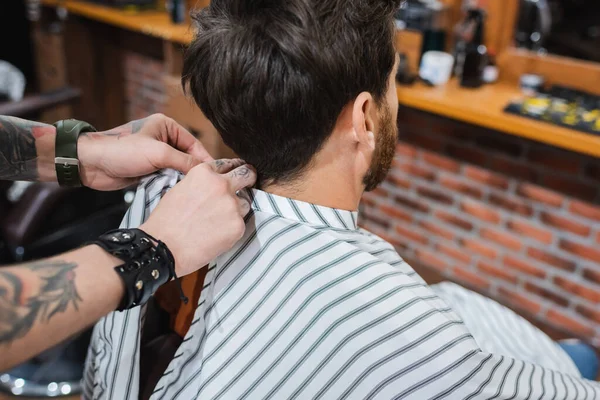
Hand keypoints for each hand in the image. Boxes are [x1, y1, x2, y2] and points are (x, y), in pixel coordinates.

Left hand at [77, 114, 212, 189]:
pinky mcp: (147, 170)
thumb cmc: (122, 151)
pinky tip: (179, 195)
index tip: (217, 175)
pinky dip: (171, 186)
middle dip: (194, 172)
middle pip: (187, 158)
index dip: (205, 160)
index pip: (194, 144)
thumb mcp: (158, 153)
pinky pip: (166, 178)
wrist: (91, 164)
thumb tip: (206, 171)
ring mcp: (154, 156)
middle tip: (207, 187)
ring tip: (195, 193)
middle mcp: (162, 139)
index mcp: (166, 126)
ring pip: (177, 170)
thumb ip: (184, 162)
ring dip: (181, 181)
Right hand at [140, 159, 256, 276]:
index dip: (232, 168)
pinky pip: (240, 223)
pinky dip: (232, 228)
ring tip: (219, 221)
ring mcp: (232, 205)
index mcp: (204, 173)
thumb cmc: (166, 221)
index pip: (227, 164)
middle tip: (249, 181)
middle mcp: (221, 185)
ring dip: (237, 208)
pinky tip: (217, 234)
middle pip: (246, 175)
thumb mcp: (180, 189)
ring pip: (245, 202)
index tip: (237, 170)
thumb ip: (201, 183)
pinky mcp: (238, 225)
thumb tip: (213, 186)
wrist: (165, 247)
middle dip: (248, 177)